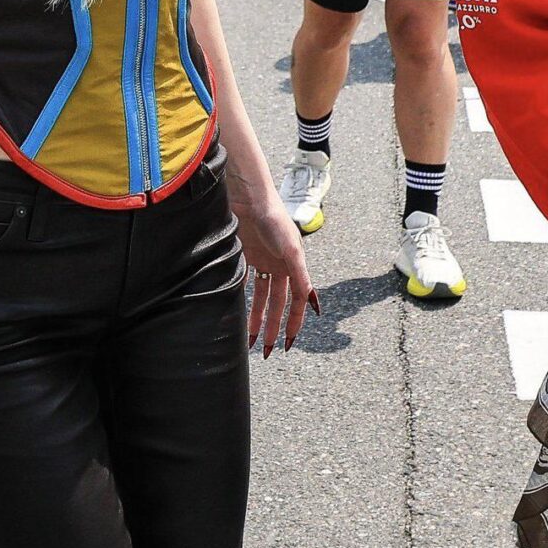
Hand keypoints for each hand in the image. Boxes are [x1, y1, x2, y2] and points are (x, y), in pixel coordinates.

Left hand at [232, 186, 318, 356]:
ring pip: (261, 298)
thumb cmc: (273, 217)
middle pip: (277, 305)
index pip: (296, 302)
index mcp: (293, 266)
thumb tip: (311, 302)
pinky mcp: (245, 256)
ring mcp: (262, 262)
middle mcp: (279, 266)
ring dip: (256, 319)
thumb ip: (300, 273)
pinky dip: (242, 299)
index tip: (288, 344)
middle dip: (273, 328)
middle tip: (266, 351)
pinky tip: (236, 314)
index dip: (294, 323)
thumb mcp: (290, 247)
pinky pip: (245, 284)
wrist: (248, 197)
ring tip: (249, 340)